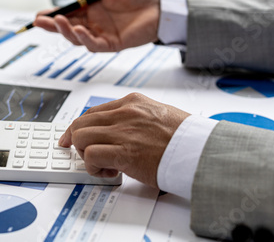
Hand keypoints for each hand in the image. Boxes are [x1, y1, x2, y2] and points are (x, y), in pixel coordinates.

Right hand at [34, 0, 159, 51]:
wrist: (160, 7)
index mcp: (91, 9)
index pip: (67, 14)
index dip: (52, 15)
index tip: (40, 15)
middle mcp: (94, 23)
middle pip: (67, 27)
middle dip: (52, 25)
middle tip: (40, 22)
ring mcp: (101, 34)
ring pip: (77, 38)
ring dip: (66, 31)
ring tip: (58, 21)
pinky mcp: (111, 44)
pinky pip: (93, 44)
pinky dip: (85, 38)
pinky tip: (79, 30)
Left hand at [59, 93, 189, 187]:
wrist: (200, 150)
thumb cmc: (185, 137)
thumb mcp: (159, 114)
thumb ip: (136, 118)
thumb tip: (120, 129)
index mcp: (133, 102)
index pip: (93, 112)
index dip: (79, 127)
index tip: (73, 137)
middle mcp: (124, 113)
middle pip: (81, 122)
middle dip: (77, 141)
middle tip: (84, 155)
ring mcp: (123, 131)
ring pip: (81, 137)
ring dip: (85, 154)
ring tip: (103, 164)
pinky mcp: (123, 153)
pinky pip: (90, 155)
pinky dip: (93, 167)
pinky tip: (108, 172)